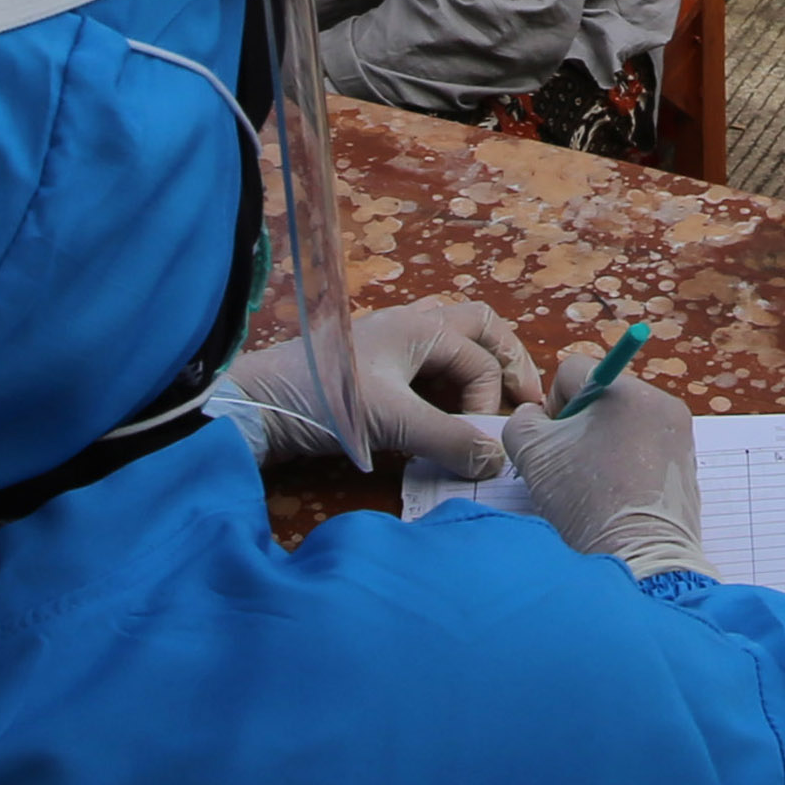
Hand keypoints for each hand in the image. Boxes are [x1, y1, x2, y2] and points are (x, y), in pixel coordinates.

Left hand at [219, 297, 547, 472]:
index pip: (481, 357)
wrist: (256, 407)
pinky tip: (448, 412)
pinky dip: (449, 383)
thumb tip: (497, 460)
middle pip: (479, 327)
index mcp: (420, 325)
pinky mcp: (373, 366)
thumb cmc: (323, 401)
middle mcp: (410, 323)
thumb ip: (448, 440)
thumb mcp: (391, 422)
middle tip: (527, 398)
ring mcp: (390, 341)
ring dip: (479, 369)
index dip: (490, 400)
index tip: (480, 439)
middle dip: (508, 360)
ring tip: (495, 404)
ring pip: (452, 342)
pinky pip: (428, 363)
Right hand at [498, 342, 705, 576]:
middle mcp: (662, 403)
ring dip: (602, 446)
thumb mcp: (533, 455)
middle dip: (579, 426)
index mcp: (627, 391)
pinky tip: (617, 497)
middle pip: (603, 397)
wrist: (640, 558)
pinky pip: (647, 449)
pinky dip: (627, 465)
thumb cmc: (585, 501)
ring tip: (595, 487)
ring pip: (624, 424)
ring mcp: (680, 435)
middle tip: (570, 467)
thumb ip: (522, 422)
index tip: (553, 442)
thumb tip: (534, 417)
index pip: (574, 371)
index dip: (552, 405)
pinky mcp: (688, 466)